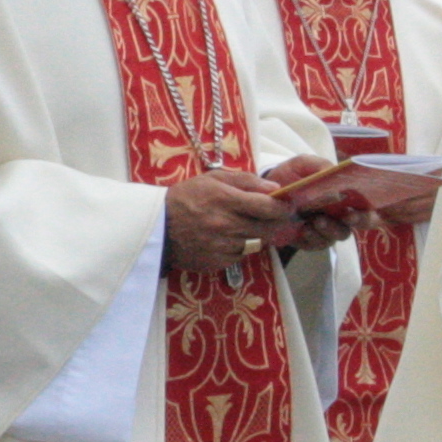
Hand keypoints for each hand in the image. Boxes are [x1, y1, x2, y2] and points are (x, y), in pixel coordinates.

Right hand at [165, 168, 300, 273]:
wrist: (156, 226)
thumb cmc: (186, 197)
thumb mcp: (212, 179)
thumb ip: (245, 180)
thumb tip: (275, 187)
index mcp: (225, 200)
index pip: (268, 206)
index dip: (282, 206)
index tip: (285, 205)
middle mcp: (226, 225)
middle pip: (268, 228)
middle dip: (275, 222)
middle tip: (272, 217)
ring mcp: (222, 246)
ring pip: (256, 243)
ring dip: (258, 236)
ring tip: (248, 227)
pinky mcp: (217, 263)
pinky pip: (241, 256)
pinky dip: (241, 248)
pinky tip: (230, 239)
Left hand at [257, 157, 359, 250]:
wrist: (264, 192)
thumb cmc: (290, 176)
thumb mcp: (301, 165)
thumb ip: (318, 165)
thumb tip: (334, 169)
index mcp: (344, 194)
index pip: (368, 203)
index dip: (369, 208)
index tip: (362, 205)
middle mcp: (340, 213)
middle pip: (360, 223)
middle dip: (358, 221)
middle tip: (347, 216)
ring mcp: (326, 228)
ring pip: (339, 235)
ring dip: (331, 229)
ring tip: (317, 220)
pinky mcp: (310, 240)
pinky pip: (317, 244)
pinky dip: (313, 238)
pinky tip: (304, 230)